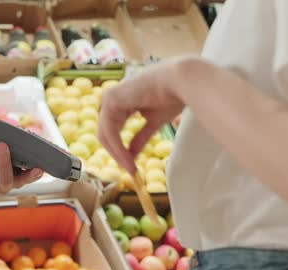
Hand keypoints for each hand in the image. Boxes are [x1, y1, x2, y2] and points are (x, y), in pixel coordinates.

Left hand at [0, 140, 43, 192]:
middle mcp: (4, 185)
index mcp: (17, 177)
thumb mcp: (6, 146)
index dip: (33, 176)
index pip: (27, 178)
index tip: (39, 168)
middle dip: (4, 161)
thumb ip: (14, 142)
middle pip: (6, 178)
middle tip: (2, 144)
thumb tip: (17, 132)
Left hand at [98, 58, 189, 173]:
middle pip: (107, 134)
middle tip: (130, 170)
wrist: (182, 81)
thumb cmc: (173, 96)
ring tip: (131, 168)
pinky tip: (128, 159)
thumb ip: (140, 137)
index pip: (113, 130)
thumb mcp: (153, 122)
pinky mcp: (110, 99)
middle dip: (117, 154)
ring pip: (106, 134)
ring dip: (117, 154)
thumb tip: (131, 156)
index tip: (131, 167)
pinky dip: (117, 147)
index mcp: (121, 102)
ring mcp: (109, 98)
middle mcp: (112, 99)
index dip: (120, 150)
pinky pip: (109, 131)